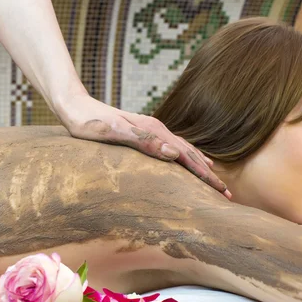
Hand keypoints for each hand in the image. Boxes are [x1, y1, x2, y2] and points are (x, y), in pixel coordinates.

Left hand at [56, 93, 230, 198]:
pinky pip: (171, 146)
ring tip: (214, 179)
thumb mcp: (114, 133)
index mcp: (153, 132)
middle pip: (190, 154)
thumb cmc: (90, 123)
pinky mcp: (143, 132)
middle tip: (226, 194)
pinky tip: (185, 159)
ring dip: (200, 165)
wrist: (75, 107)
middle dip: (209, 175)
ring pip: (183, 149)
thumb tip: (174, 154)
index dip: (206, 176)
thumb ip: (144, 141)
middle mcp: (156, 130)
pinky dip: (185, 155)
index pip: (187, 157)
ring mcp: (150, 130)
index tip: (223, 192)